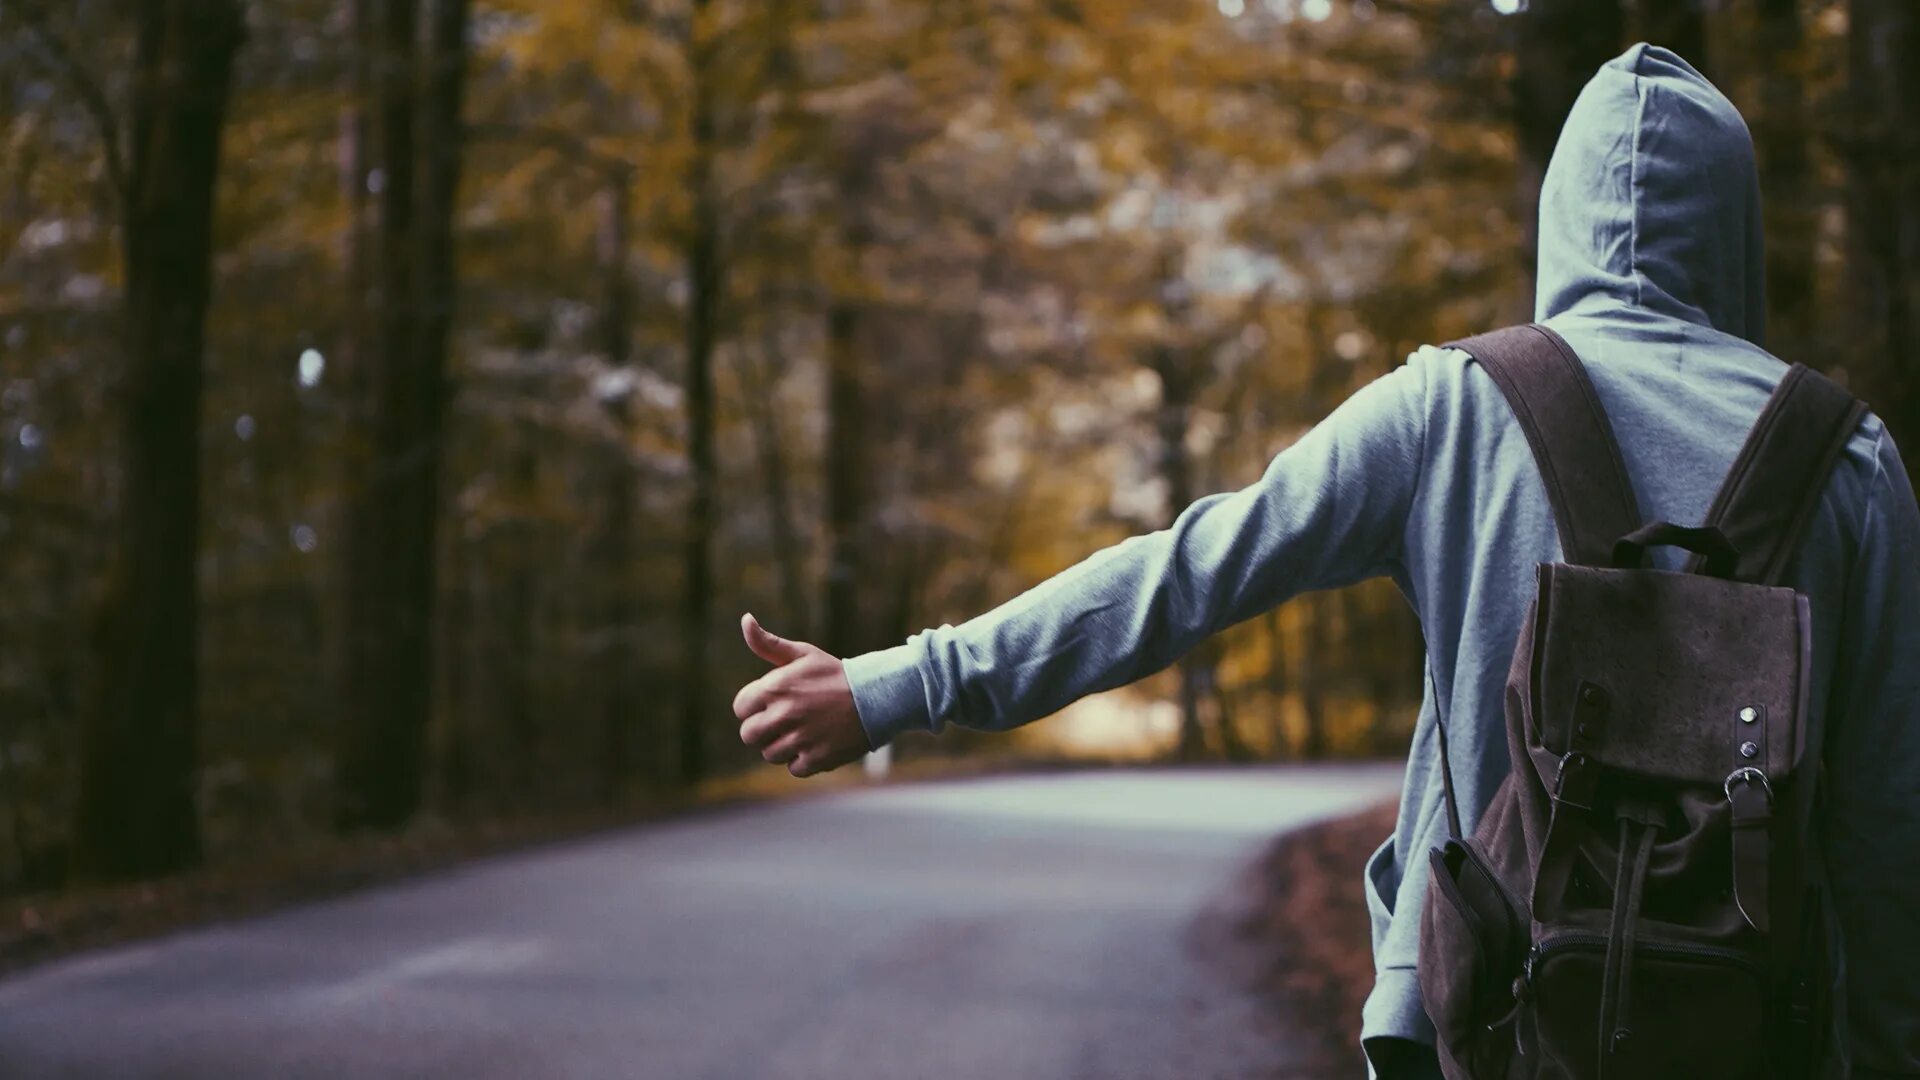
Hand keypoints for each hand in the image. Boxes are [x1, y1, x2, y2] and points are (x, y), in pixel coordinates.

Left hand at [733, 613, 870, 777]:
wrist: (876, 696)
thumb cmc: (834, 674)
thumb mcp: (802, 654)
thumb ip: (768, 643)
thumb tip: (745, 619)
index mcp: (774, 687)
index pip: (740, 708)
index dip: (753, 707)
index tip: (771, 703)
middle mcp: (783, 714)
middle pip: (749, 735)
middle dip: (763, 730)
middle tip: (784, 721)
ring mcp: (800, 739)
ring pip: (770, 754)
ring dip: (783, 746)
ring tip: (804, 731)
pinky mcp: (816, 759)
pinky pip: (794, 768)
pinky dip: (803, 760)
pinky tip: (817, 743)